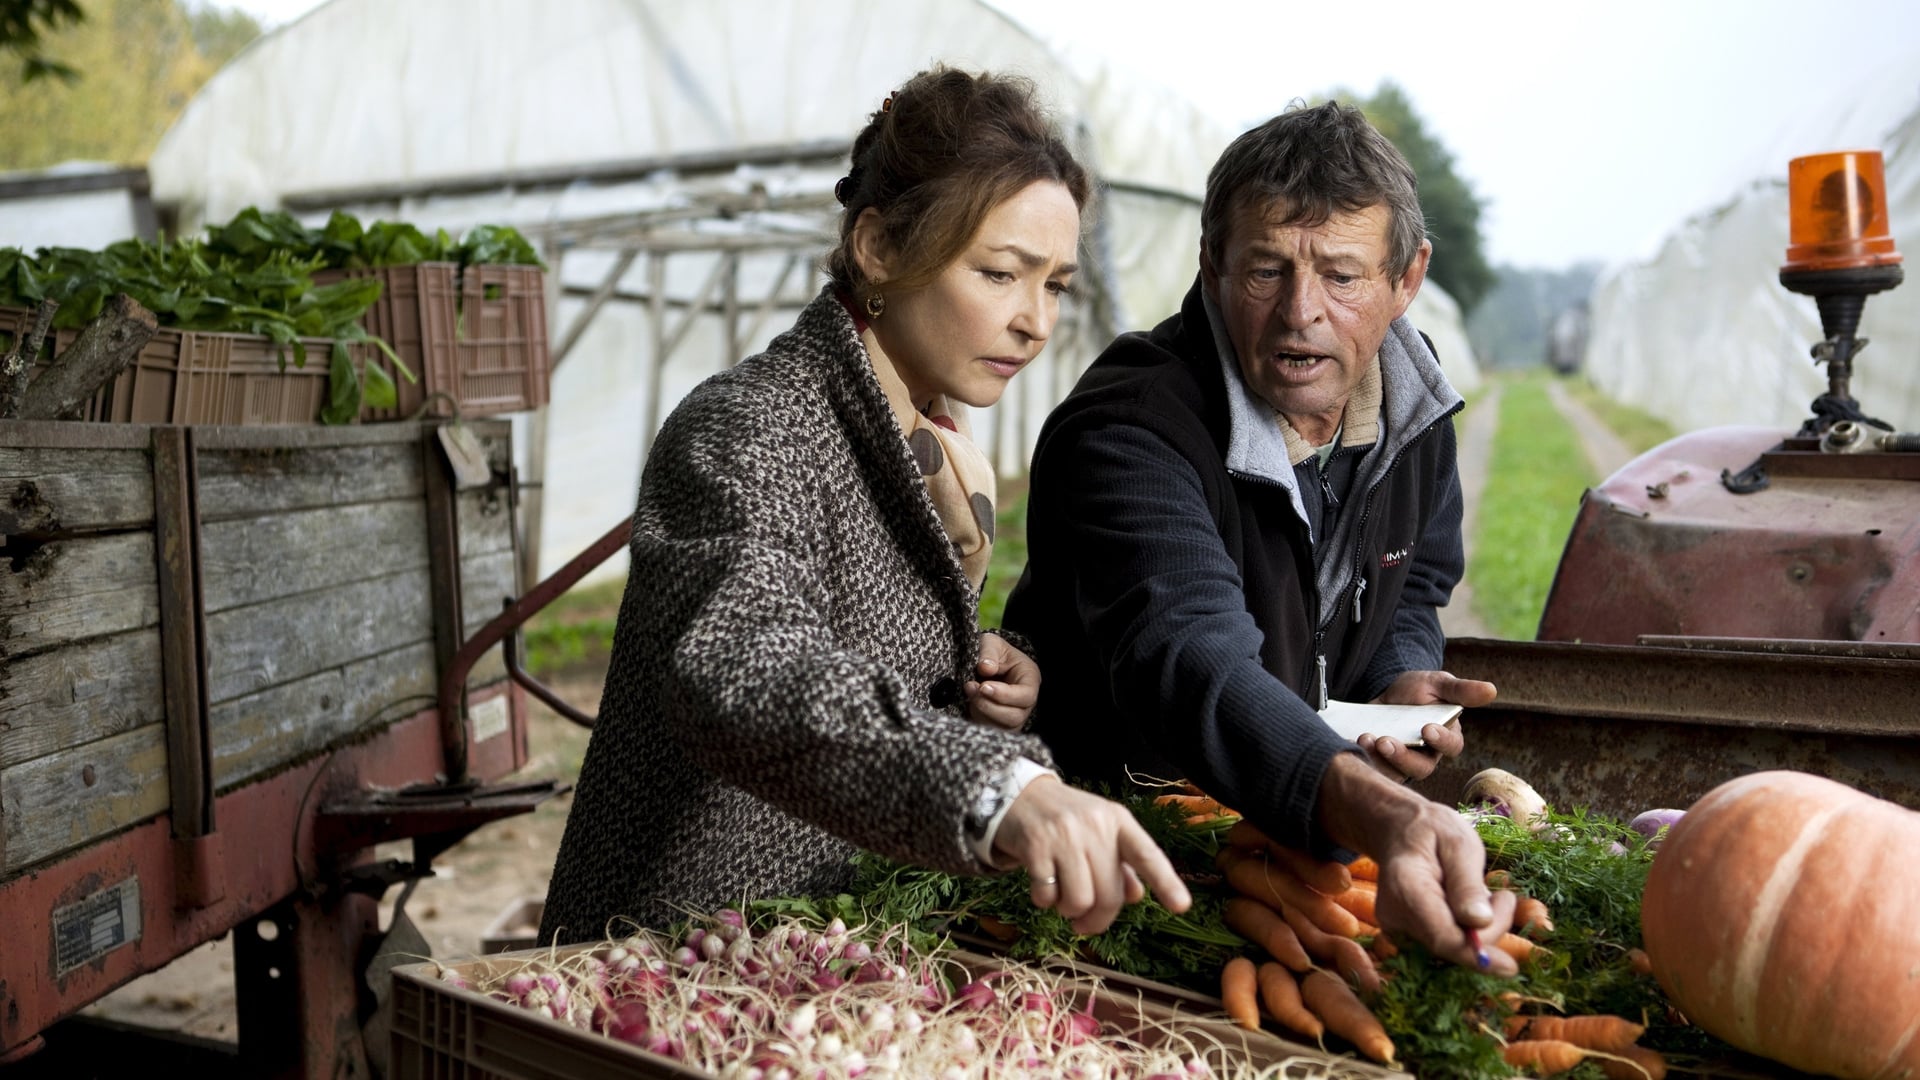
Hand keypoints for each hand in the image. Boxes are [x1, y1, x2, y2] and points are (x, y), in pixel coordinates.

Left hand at [965, 632, 1038, 730]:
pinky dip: (977, 718)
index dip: (1005, 695)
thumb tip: (986, 668)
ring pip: (1001, 728)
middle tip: (971, 687)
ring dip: (980, 712)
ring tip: (968, 691)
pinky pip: (989, 730)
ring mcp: (1012, 716)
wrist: (984, 663)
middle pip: (1015, 717)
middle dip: (989, 706)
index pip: (1026, 696)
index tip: (983, 686)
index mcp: (1030, 678)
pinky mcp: (997, 724)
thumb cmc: (992, 651)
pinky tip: (969, 702)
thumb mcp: (991, 642)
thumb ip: (989, 652)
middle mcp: (1025, 702)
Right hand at [991, 775, 1191, 935]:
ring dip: (1070, 911)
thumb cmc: (1067, 820)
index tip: (1182, 906)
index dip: (1166, 882)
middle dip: (1098, 920)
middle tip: (1084, 924)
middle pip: (1109, 894)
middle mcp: (1095, 825)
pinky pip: (1047, 896)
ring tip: (1062, 900)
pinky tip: (1042, 887)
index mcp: (1118, 820)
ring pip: (1079, 900)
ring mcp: (1064, 835)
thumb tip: (1136, 896)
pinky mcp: (1035, 846)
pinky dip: (1044, 902)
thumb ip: (1120, 863)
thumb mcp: (1100, 832)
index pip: (1147, 854)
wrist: (1018, 795)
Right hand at [1316, 753, 1517, 974]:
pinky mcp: (1406, 934)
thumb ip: (1467, 883)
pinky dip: (1467, 931)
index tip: (1511, 966)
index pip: (1442, 937)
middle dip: (1487, 932)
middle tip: (1505, 897)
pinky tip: (1469, 904)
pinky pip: (1445, 943)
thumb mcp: (1458, 843)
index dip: (1476, 955)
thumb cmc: (1431, 830)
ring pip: (1450, 948)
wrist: (1398, 829)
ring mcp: (1397, 927)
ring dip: (1479, 931)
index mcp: (1405, 888)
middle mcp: (1394, 915)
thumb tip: (1480, 923)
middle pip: (1450, 946)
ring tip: (1485, 893)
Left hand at [1360, 670, 1494, 781]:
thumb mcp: (1437, 683)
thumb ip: (1461, 690)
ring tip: (1367, 738)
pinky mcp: (1383, 766)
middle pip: (1421, 767)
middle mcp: (1428, 756)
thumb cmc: (1418, 690)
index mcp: (1447, 737)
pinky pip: (1377, 772)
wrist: (1386, 694)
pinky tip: (1357, 742)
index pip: (1451, 746)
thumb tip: (1492, 690)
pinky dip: (1366, 760)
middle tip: (1385, 741)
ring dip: (1381, 759)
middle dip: (1403, 756)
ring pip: (1398, 773)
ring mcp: (1404, 764)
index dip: (1441, 740)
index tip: (1426, 728)